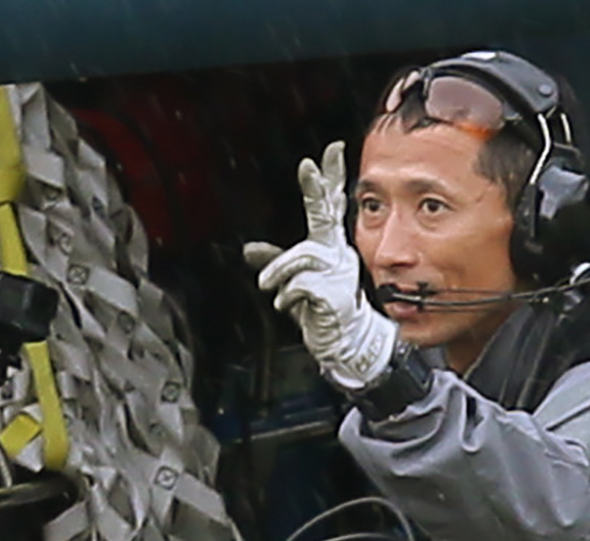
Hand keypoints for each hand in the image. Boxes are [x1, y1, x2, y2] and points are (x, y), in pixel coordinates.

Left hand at [243, 142, 398, 394]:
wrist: (340, 340)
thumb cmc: (318, 309)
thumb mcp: (290, 283)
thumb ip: (273, 262)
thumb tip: (249, 249)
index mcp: (329, 247)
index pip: (330, 206)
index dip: (330, 179)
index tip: (331, 150)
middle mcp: (336, 253)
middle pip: (325, 215)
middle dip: (317, 190)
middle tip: (309, 166)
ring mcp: (338, 271)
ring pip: (301, 256)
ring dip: (278, 272)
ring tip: (270, 288)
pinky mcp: (333, 291)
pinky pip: (300, 284)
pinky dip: (285, 295)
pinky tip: (287, 305)